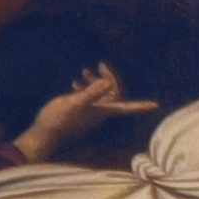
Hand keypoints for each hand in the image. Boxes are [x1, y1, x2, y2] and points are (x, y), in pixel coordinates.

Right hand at [19, 64, 152, 159]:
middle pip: (114, 95)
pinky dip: (87, 88)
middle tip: (101, 65)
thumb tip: (108, 83)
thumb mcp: (74, 103)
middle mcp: (98, 113)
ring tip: (84, 72)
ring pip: (101, 95)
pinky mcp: (79, 112)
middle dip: (110, 78)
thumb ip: (91, 93)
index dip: (140, 105)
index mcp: (101, 111)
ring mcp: (89, 113)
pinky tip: (76, 82)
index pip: (126, 107)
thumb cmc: (58, 120)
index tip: (155, 105)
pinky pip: (90, 98)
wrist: (43, 133)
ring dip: (96, 81)